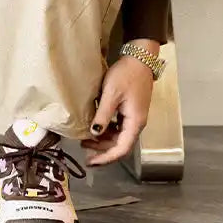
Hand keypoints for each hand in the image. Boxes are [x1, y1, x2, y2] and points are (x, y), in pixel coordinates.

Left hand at [81, 39, 159, 165]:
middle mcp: (137, 123)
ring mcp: (134, 117)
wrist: (139, 59)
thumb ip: (103, 115)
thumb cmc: (126, 75)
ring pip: (119, 137)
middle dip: (102, 150)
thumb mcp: (111, 95)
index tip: (91, 162)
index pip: (122, 149)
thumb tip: (94, 133)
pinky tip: (95, 126)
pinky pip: (119, 127)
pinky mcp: (130, 111)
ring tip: (85, 138)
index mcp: (135, 122)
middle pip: (120, 145)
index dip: (106, 158)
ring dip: (103, 140)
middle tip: (83, 148)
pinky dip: (107, 130)